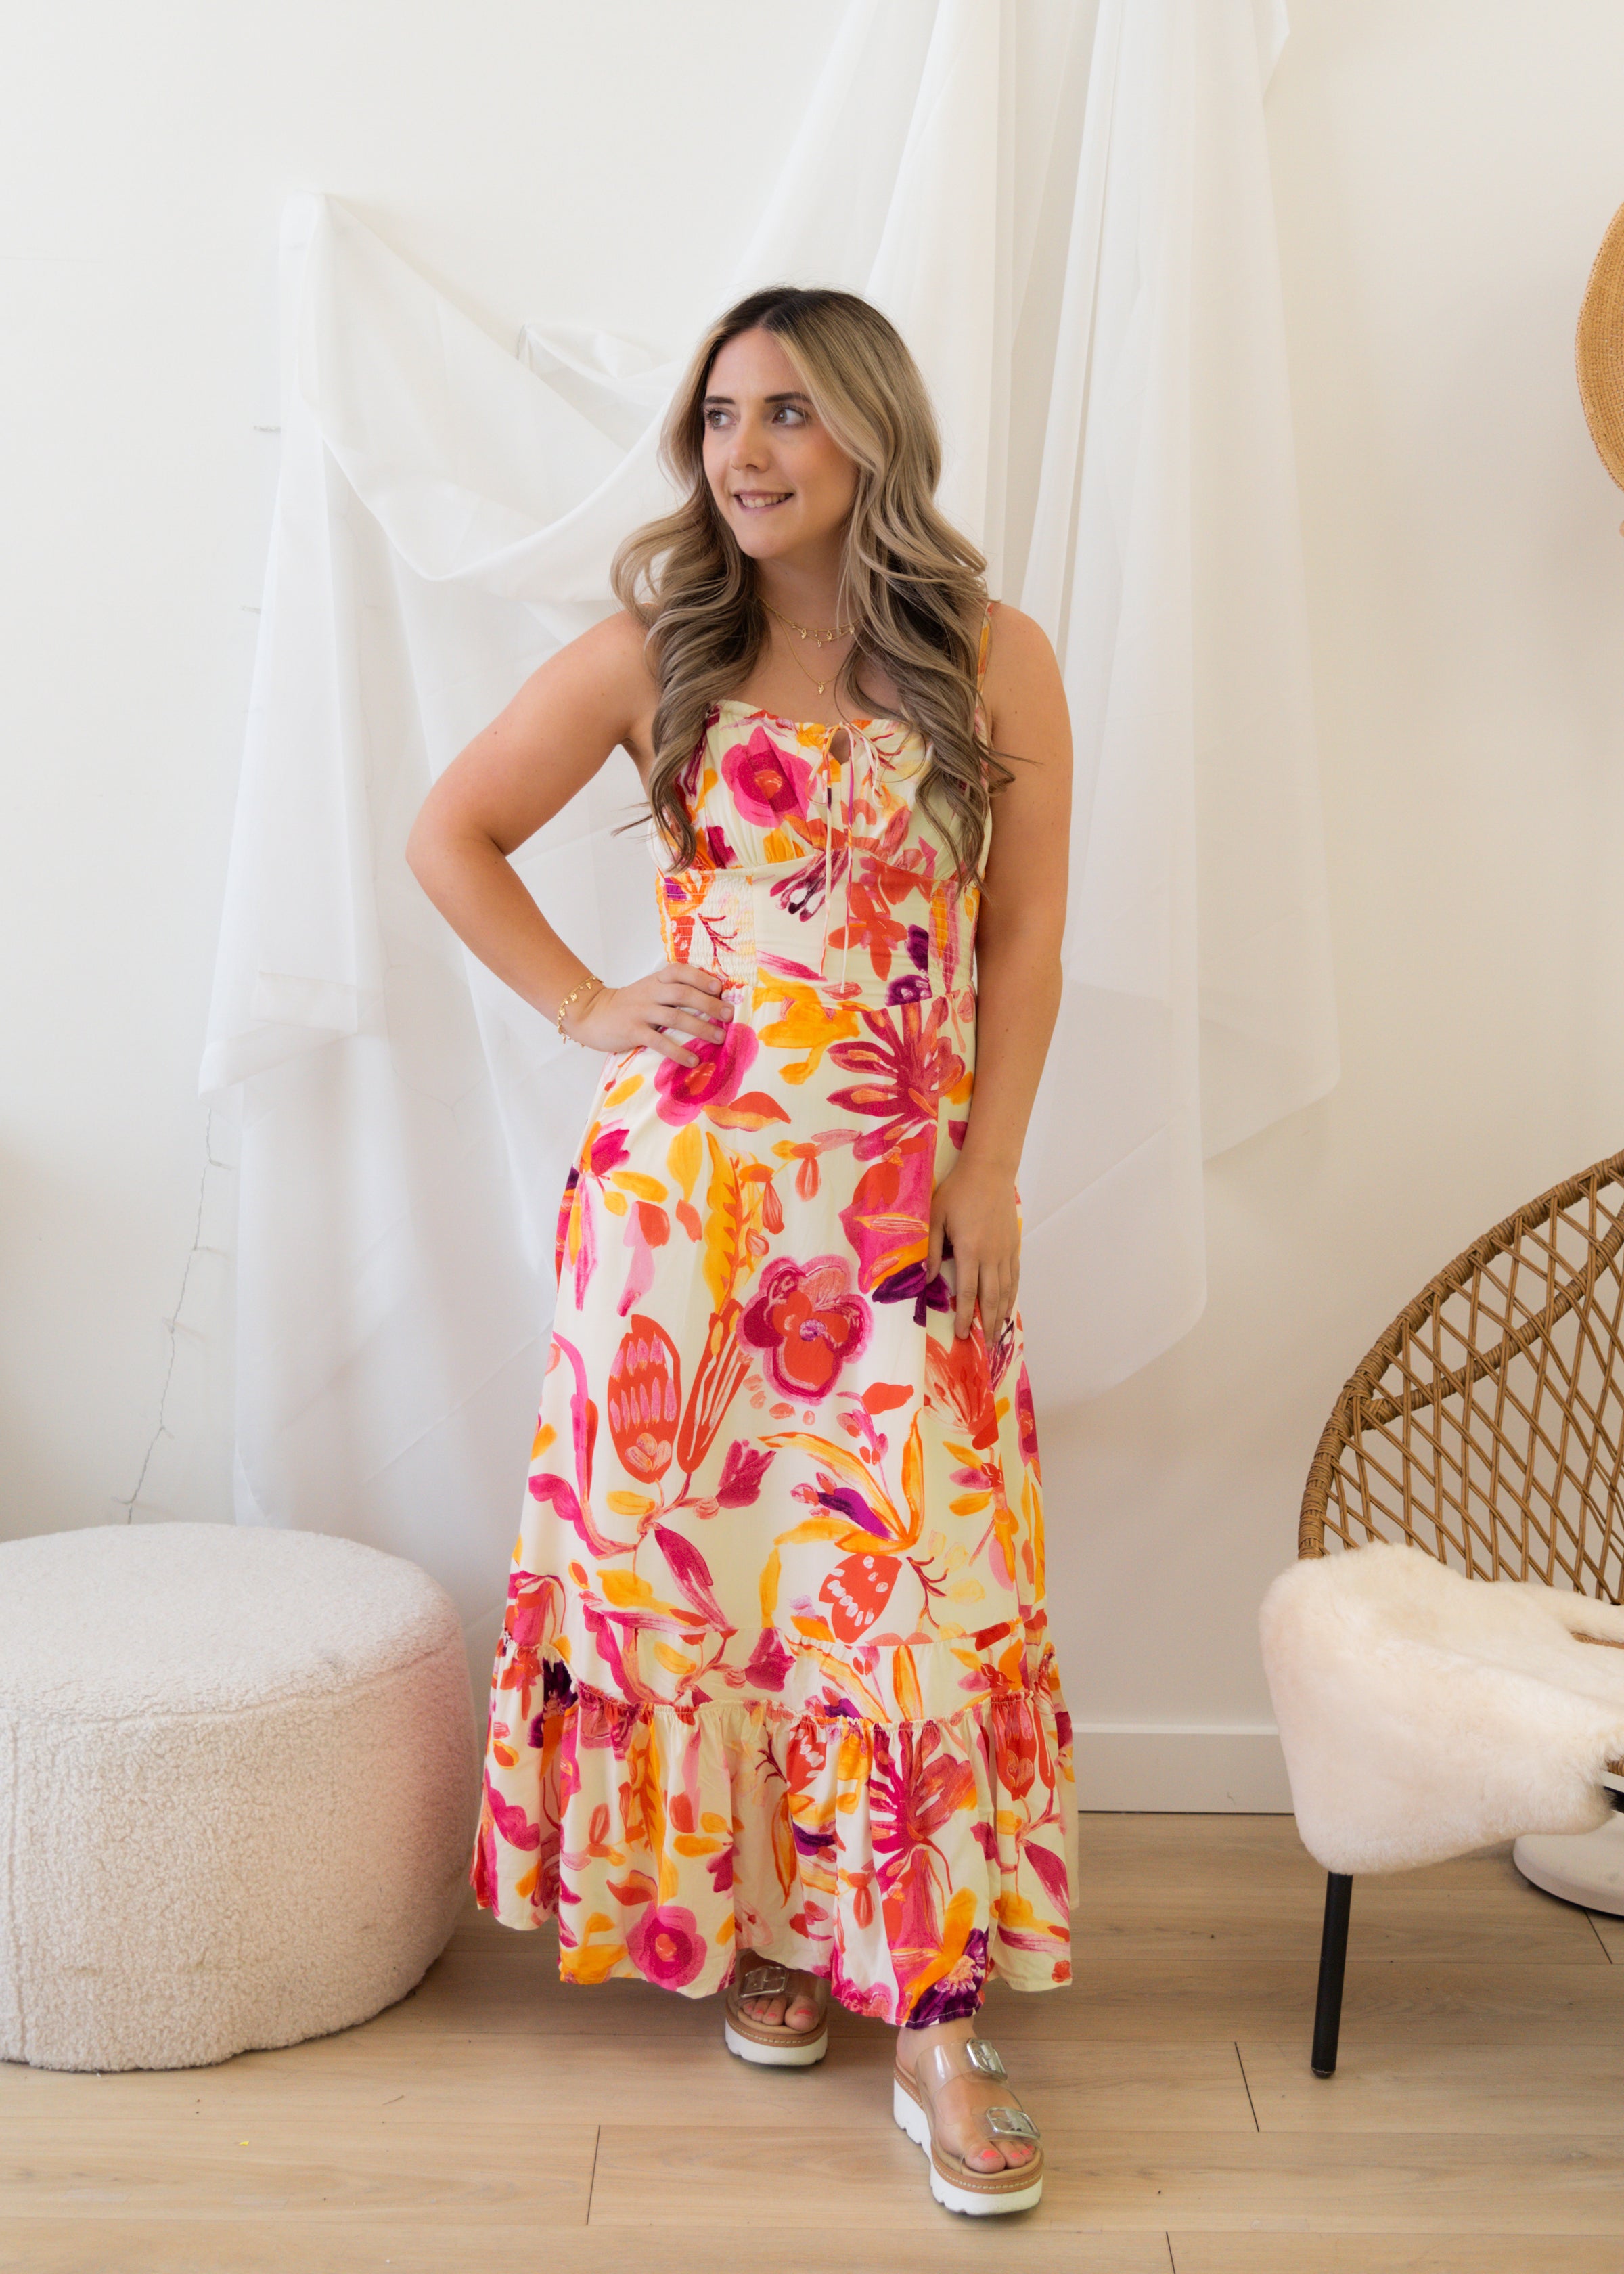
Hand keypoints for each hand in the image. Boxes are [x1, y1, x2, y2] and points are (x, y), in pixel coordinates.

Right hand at [566, 962, 731, 1064]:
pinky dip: (678, 1051)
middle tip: (729, 1016)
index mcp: (655, 980)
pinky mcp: (633, 1032)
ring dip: (701, 1028)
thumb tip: (709, 1001)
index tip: (720, 988)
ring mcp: (641, 1012)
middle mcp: (650, 993)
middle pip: (683, 994)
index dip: (701, 978)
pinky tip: (693, 1059)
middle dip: (709, 1004)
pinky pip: (660, 1042)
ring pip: (676, 1018)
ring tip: (720, 1039)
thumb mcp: (648, 990)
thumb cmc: (627, 1004)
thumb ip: (671, 991)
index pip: (680, 972)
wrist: (592, 1014)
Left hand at [928, 1158, 1020, 1341]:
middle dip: (987, 1325)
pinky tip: (1008, 1308)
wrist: (990, 1171)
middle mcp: (992, 1255)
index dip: (965, 1316)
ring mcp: (1006, 1251)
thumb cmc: (958, 1191)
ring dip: (1001, 1316)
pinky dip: (1012, 1296)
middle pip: (991, 1298)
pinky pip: (1014, 1277)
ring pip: (1006, 1291)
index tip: (961, 1335)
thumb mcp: (936, 1217)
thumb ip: (931, 1249)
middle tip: (984, 1347)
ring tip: (997, 1336)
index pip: (967, 1292)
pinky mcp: (1014, 1245)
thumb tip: (926, 1280)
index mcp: (970, 1250)